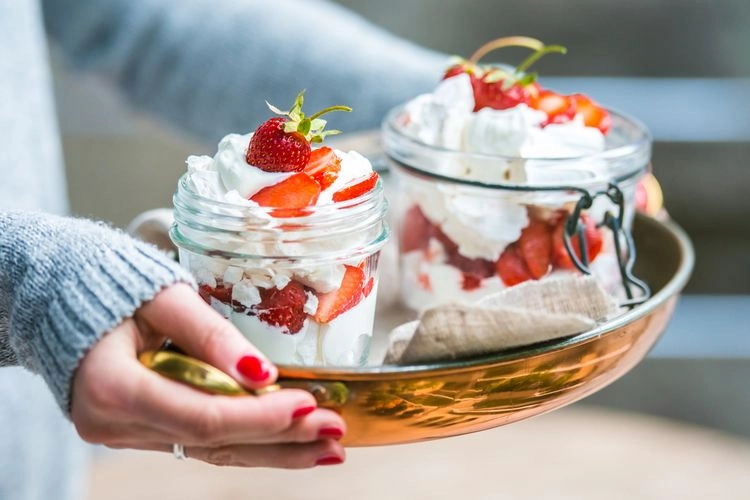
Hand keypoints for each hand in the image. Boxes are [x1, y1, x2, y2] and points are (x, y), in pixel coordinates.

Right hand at [70, 283, 345, 467]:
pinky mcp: (140, 427)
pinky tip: (287, 442)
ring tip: (326, 448)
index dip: (260, 418)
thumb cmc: (109, 283)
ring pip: (210, 450)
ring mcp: (125, 432)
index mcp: (114, 387)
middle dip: (280, 440)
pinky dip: (246, 441)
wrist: (58, 292)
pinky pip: (199, 441)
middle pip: (213, 443)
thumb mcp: (161, 295)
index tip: (311, 405)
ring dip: (273, 451)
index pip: (202, 418)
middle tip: (336, 434)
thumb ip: (208, 334)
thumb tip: (262, 373)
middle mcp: (116, 423)